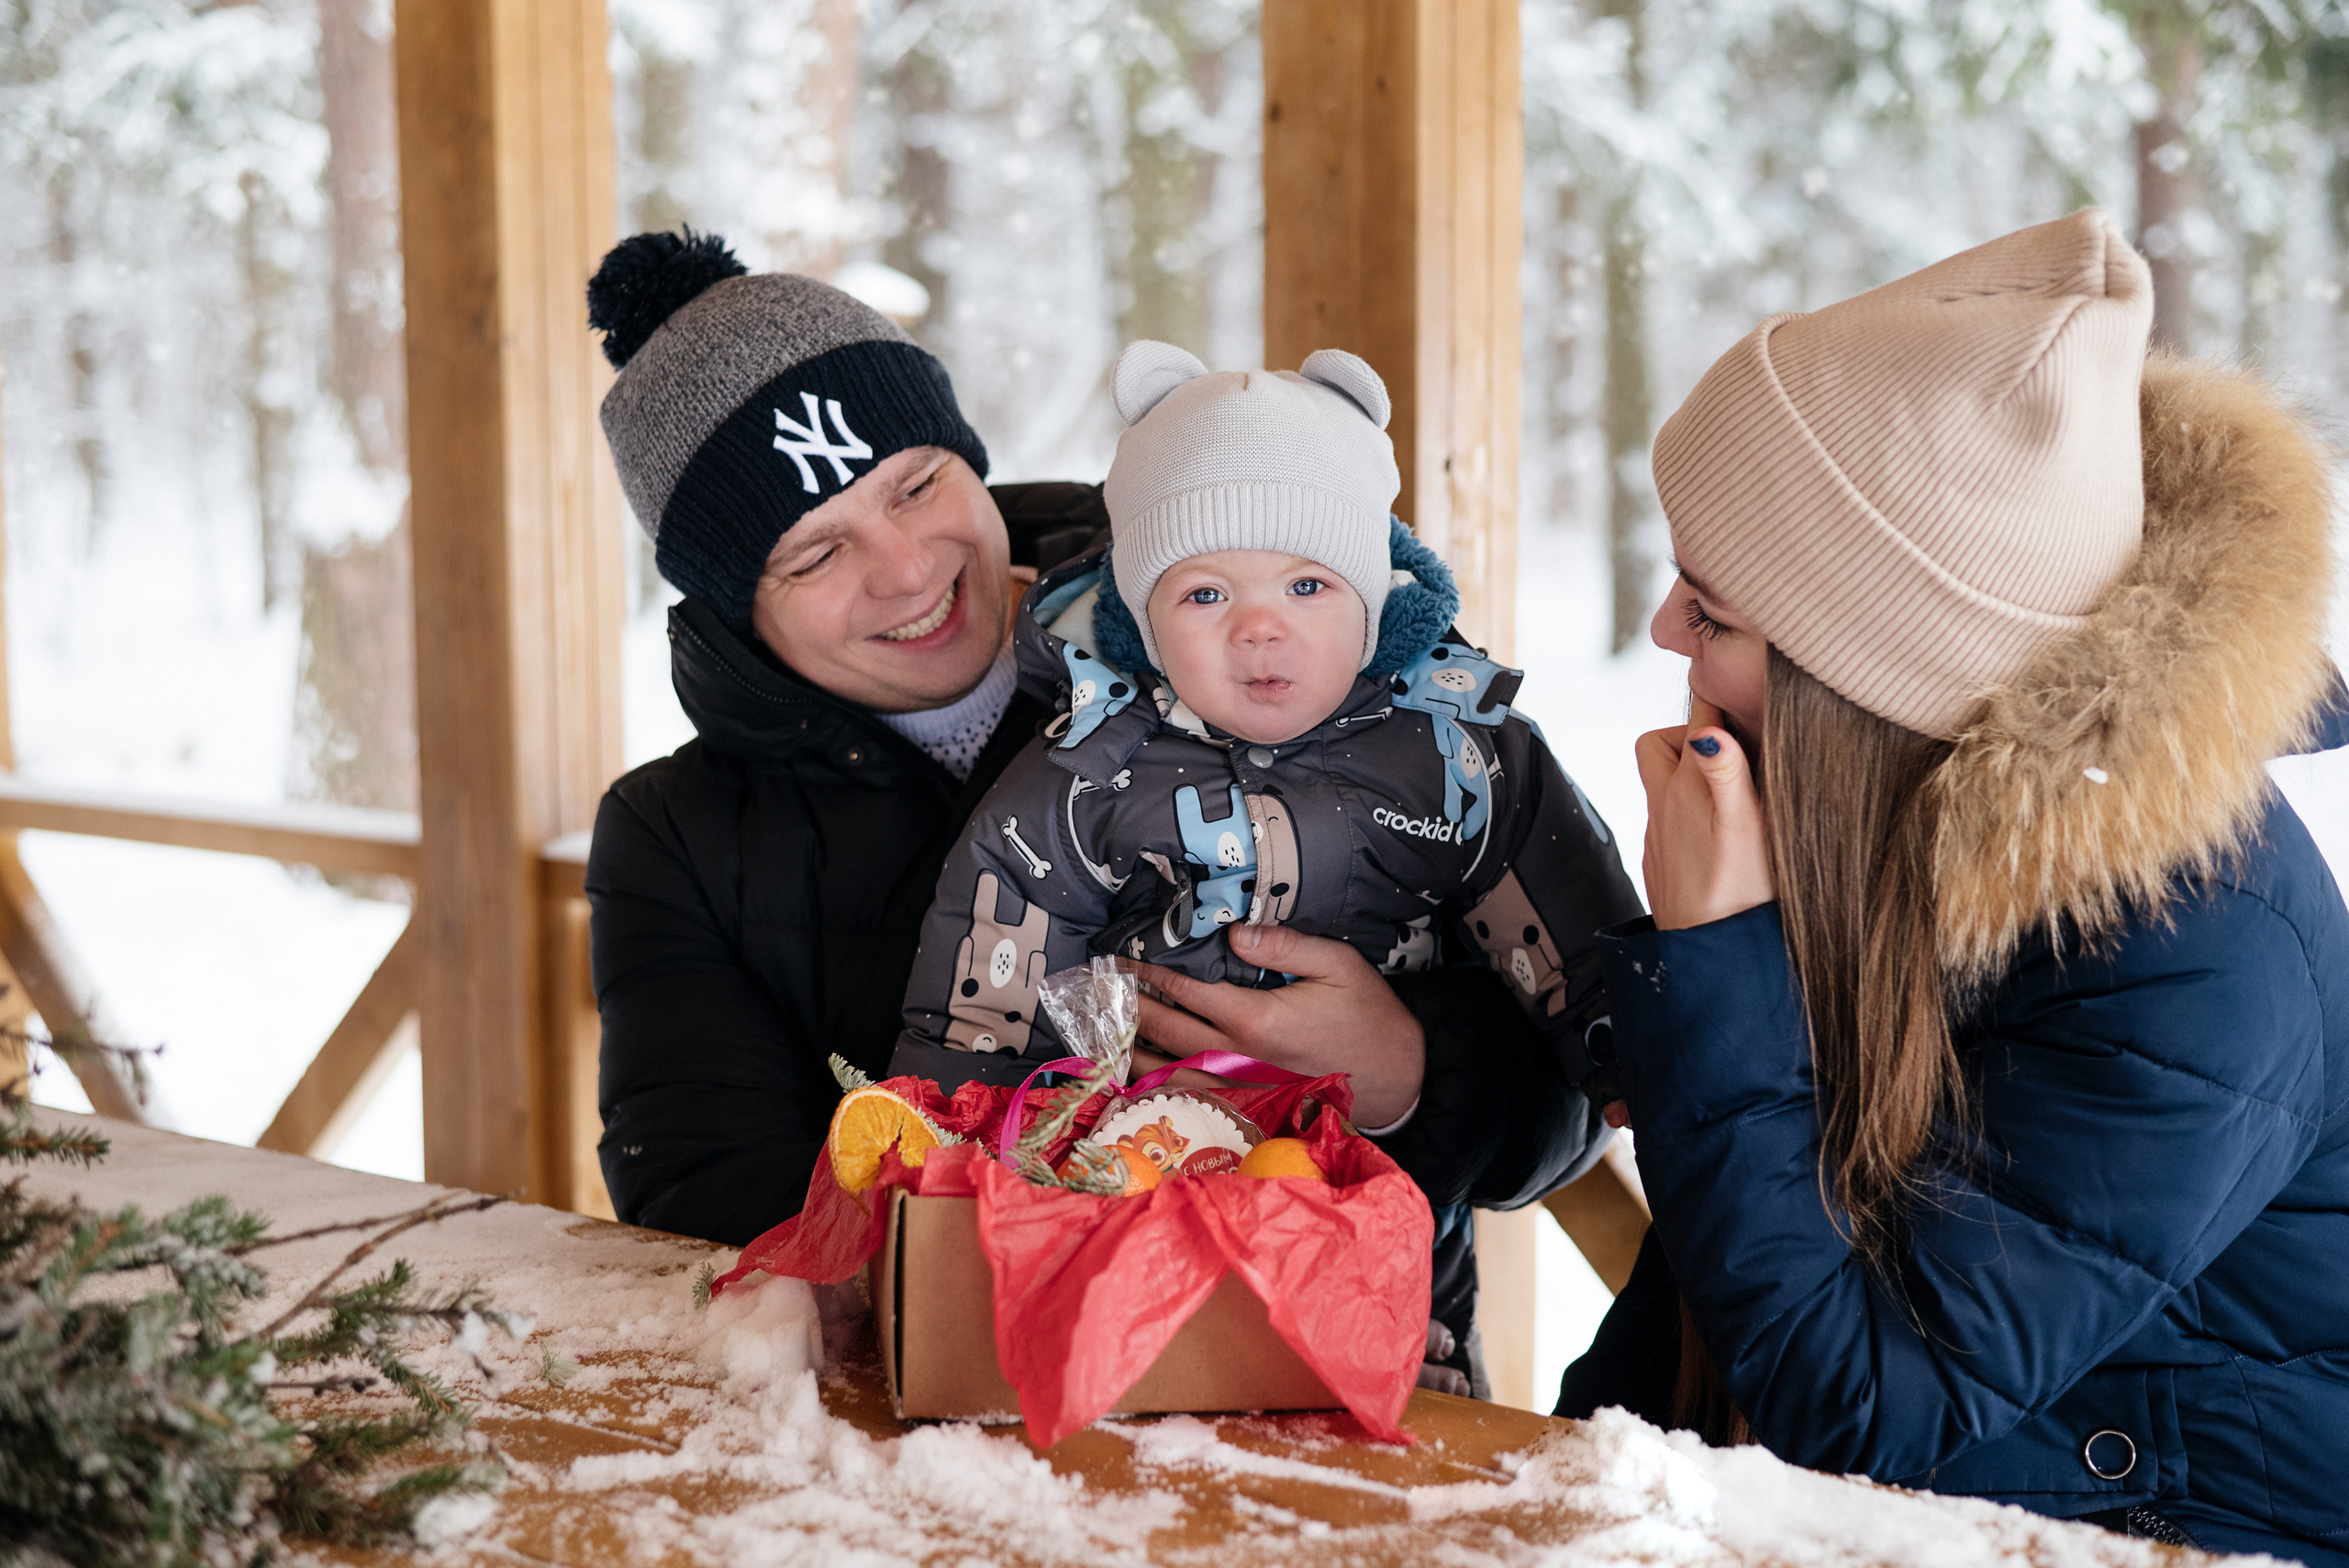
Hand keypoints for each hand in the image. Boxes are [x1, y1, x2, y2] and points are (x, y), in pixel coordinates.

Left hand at [1127, 923, 1425, 1126]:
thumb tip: (1235, 934)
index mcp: (1258, 1020)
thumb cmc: (1368, 1017)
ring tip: (1101, 1035)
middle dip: (1128, 1010)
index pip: (1187, 992)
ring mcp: (1241, 1089)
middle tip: (1097, 993)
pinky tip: (1136, 1080)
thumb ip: (1285, 945)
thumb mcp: (1340, 964)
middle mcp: (1241, 1058)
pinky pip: (1191, 1100)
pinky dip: (1158, 1089)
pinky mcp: (1247, 1108)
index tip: (1121, 962)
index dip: (1149, 975)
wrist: (1396, 1077)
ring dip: (1131, 1053)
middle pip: (1167, 1033)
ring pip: (1170, 1073)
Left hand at [1635, 695, 1773, 930]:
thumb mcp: (1743, 828)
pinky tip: (1721, 831)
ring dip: (1693, 776)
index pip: (1694, 722)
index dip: (1718, 702)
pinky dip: (1693, 811)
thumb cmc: (1736, 895)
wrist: (1709, 955)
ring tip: (1734, 788)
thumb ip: (1727, 774)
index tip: (1739, 692)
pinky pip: (1672, 819)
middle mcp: (1664, 806)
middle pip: (1660, 745)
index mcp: (1685, 788)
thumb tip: (1708, 729)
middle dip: (1690, 734)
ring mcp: (1661, 834)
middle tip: (1732, 748)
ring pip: (1666, 785)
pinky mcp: (1664, 859)